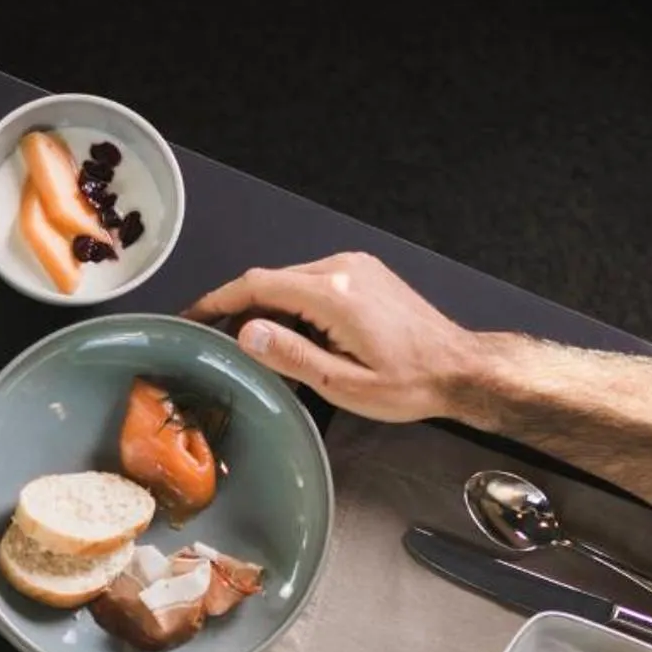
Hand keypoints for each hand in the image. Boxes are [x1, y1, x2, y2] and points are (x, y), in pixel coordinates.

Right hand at [184, 253, 480, 424]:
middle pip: (271, 281)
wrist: (459, 368)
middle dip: (241, 311)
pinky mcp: (364, 273)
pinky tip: (297, 339)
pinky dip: (295, 307)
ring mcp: (355, 267)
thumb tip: (246, 333)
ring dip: (270, 311)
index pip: (258, 285)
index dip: (217, 300)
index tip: (192, 316)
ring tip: (264, 353)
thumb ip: (291, 356)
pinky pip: (314, 283)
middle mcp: (342, 269)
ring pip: (291, 282)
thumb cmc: (409, 383)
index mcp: (334, 294)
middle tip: (221, 345)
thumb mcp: (344, 384)